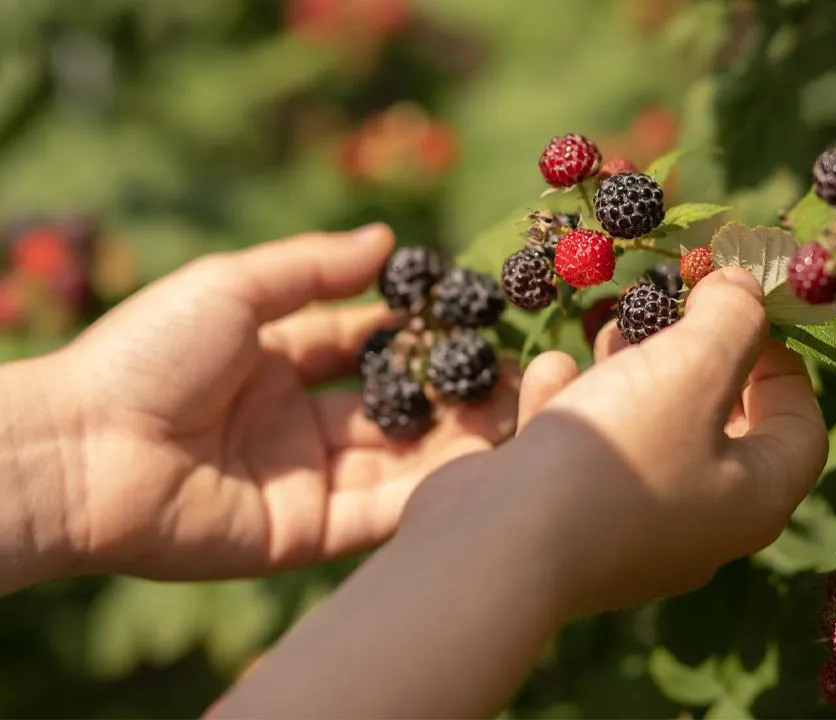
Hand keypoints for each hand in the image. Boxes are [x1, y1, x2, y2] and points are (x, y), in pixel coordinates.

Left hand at [27, 224, 531, 581]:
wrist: (83, 449)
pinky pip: (375, 514)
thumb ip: (313, 268)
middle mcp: (295, 422)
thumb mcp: (234, 288)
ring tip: (514, 417)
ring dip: (452, 443)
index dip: (416, 334)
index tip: (474, 319)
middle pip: (390, 408)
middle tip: (511, 375)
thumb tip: (388, 238)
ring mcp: (301, 479)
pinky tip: (476, 468)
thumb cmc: (150, 353)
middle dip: (448, 393)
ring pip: (394, 462)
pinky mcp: (302, 533)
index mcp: (275, 362)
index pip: (363, 345)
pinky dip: (423, 493)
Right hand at [402, 267, 828, 616]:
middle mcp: (698, 521)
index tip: (744, 310)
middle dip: (690, 354)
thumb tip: (745, 289)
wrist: (499, 544)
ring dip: (628, 372)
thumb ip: (731, 320)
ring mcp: (626, 526)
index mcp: (753, 498)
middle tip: (670, 307)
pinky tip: (551, 376)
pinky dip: (572, 409)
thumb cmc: (617, 452)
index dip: (782, 360)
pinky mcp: (562, 520)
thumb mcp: (692, 367)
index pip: (799, 427)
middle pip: (714, 423)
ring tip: (608, 327)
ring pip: (642, 430)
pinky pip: (582, 454)